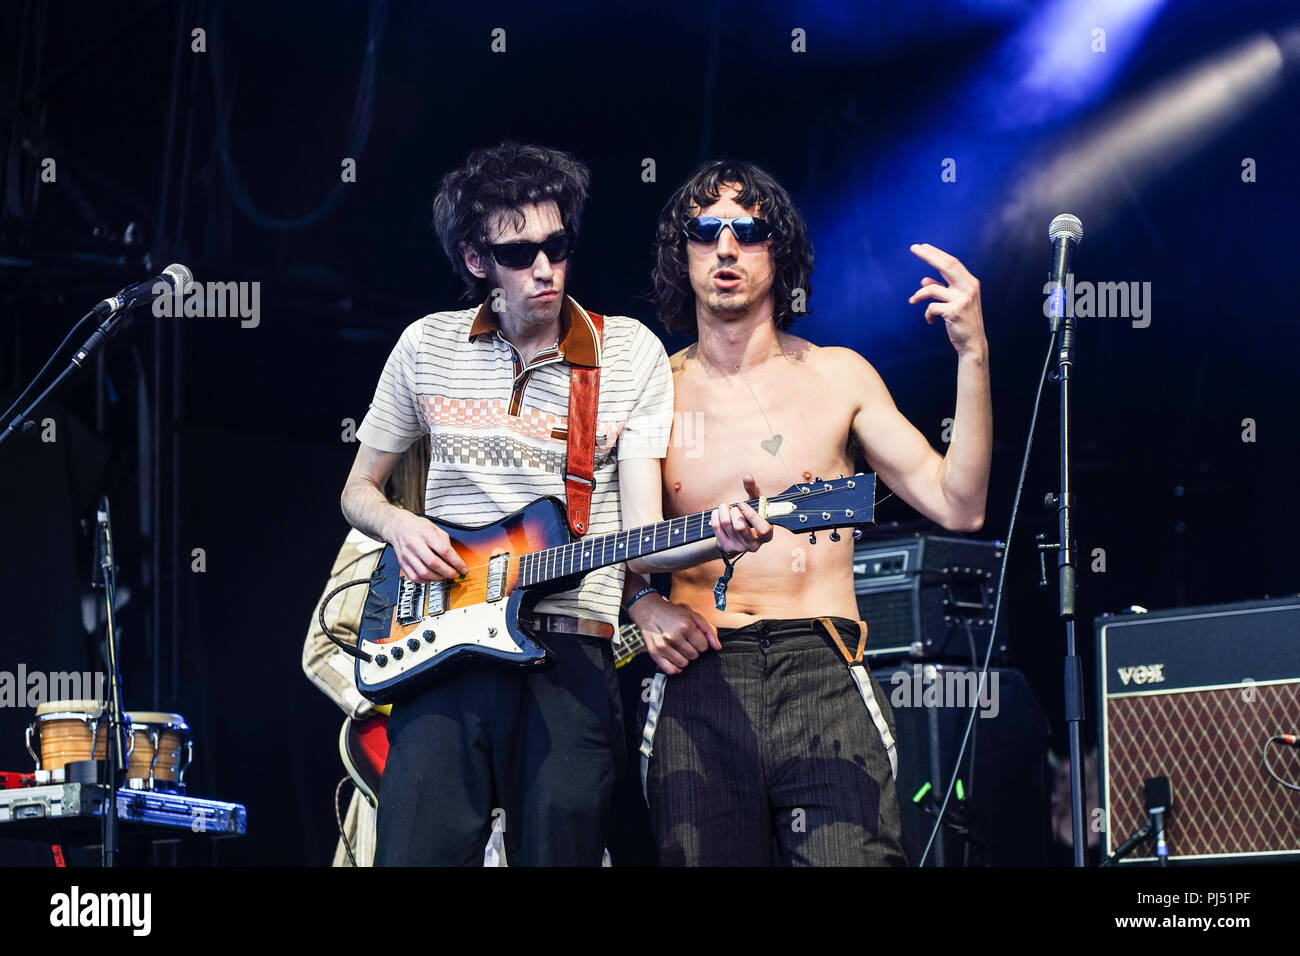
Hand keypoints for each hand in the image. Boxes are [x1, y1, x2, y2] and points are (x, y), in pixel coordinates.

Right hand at [386, 509, 468, 581]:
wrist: (397, 527)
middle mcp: (415, 544)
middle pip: (433, 563)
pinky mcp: (402, 563)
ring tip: (445, 576)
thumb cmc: (417, 527)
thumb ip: (445, 541)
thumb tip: (455, 557)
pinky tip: (432, 577)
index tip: (463, 568)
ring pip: (424, 573)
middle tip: (456, 574)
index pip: (444, 550)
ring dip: (438, 578)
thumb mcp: (435, 527)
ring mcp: (407, 555)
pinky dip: (426, 580)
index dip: (456, 562)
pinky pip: (415, 578)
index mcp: (425, 533)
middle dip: (448, 572)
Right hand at [630, 592, 718, 674]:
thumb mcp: (693, 615)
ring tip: (679, 647)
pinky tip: (674, 658)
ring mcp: (664, 646)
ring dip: (684, 658)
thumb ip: (708, 630)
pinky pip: (670, 670)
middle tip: (685, 641)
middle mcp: (674, 637)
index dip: (701, 642)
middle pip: (694, 656)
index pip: (704, 646)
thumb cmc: (671, 613)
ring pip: (684, 664)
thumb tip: (718, 647)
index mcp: (686, 626)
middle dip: (693, 649)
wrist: (649, 610)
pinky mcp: (655, 654)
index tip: (694, 637)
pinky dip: (675, 667)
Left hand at [710, 475, 774, 555]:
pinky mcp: (726, 548)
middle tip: (734, 507)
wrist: (735, 535)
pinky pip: (716, 527)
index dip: (751, 515)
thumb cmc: (749, 516)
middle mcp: (754, 545)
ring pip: (726, 524)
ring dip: (723, 510)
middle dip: (734, 511)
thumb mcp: (754, 504)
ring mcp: (739, 548)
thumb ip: (753, 490)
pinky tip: (717, 513)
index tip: (743, 504)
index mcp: (766, 536)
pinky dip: (715, 515)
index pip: (763, 529)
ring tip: (725, 507)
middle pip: (740, 526)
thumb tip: (747, 477)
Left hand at [907, 243, 986, 358]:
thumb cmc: (962, 321)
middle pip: (946, 265)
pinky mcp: (955, 311)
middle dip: (928, 256)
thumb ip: (941, 289)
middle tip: (914, 248)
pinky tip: (930, 321)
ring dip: (919, 295)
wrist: (972, 343)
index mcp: (970, 282)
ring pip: (932, 289)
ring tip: (913, 301)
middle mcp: (969, 287)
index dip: (936, 253)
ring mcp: (963, 299)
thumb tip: (924, 280)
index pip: (952, 262)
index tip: (922, 246)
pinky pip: (931, 308)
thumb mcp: (953, 302)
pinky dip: (928, 314)